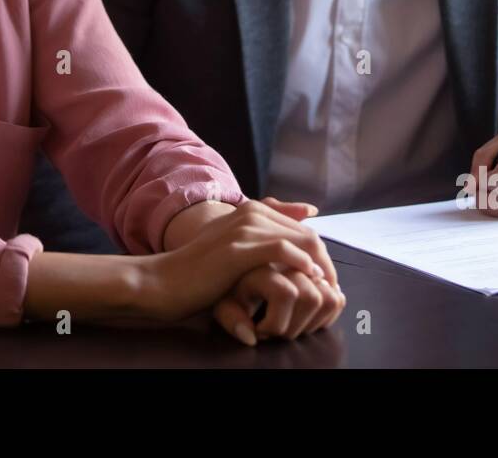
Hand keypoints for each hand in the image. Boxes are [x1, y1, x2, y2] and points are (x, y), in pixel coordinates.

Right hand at [140, 199, 338, 326]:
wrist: (164, 283)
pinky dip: (302, 265)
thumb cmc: (199, 273)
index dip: (319, 254)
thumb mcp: (234, 250)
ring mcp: (244, 227)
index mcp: (251, 210)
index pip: (302, 227)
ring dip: (320, 265)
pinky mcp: (240, 247)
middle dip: (325, 261)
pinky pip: (284, 250)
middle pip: (307, 232)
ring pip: (301, 239)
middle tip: (332, 287)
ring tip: (325, 288)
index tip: (326, 279)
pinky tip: (309, 280)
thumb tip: (308, 216)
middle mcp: (250, 212)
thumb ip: (263, 239)